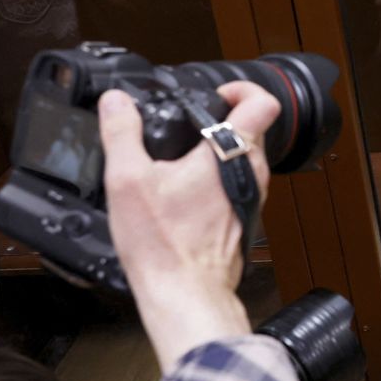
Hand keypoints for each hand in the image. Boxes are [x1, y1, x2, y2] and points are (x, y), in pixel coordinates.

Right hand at [99, 81, 280, 370]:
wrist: (185, 292)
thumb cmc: (164, 243)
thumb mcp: (128, 179)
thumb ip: (122, 133)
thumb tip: (116, 102)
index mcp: (232, 155)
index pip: (263, 103)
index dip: (243, 88)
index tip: (219, 92)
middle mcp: (253, 174)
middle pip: (254, 128)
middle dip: (224, 118)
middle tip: (193, 121)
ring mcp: (253, 197)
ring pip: (248, 157)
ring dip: (221, 149)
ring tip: (186, 155)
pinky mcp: (245, 217)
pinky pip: (239, 183)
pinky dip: (219, 176)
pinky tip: (188, 189)